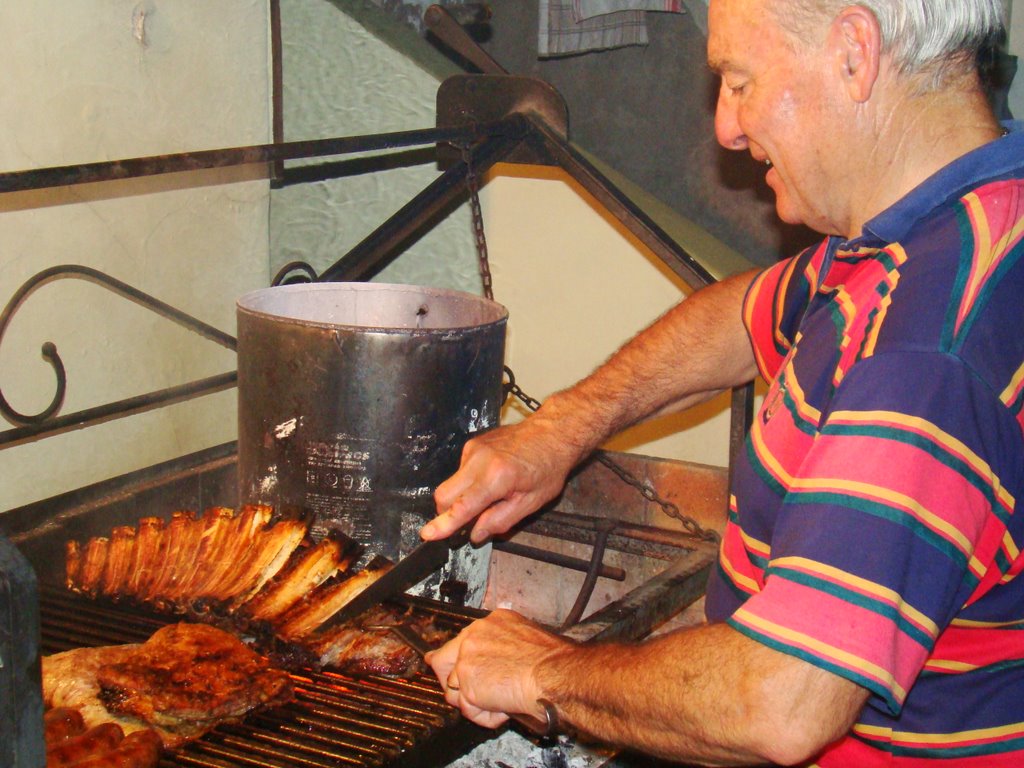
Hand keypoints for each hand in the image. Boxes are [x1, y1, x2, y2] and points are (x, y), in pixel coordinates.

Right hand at [422, 416, 580, 543]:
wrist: (551, 433)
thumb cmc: (547, 466)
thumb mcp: (530, 502)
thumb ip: (500, 520)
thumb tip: (476, 534)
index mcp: (496, 477)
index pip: (462, 507)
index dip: (443, 524)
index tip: (428, 534)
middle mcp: (479, 460)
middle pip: (444, 494)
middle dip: (447, 513)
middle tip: (467, 522)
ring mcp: (473, 450)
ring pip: (450, 483)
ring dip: (461, 497)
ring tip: (490, 495)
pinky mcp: (472, 445)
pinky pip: (460, 471)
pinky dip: (468, 483)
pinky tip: (490, 480)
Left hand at [425, 609, 569, 728]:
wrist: (553, 674)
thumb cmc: (552, 661)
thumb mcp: (527, 637)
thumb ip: (505, 645)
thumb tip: (499, 661)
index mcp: (490, 623)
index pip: (461, 641)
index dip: (456, 659)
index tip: (444, 664)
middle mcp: (473, 636)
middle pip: (442, 661)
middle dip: (451, 681)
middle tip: (468, 695)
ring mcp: (467, 660)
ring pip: (454, 689)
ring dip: (475, 702)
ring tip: (501, 703)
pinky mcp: (467, 684)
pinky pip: (468, 709)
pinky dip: (484, 716)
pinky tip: (503, 710)